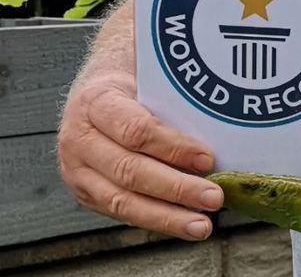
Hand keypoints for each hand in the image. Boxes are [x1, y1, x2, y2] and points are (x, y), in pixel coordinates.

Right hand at [56, 66, 223, 240]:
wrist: (92, 93)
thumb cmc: (130, 82)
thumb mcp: (146, 75)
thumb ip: (173, 97)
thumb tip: (223, 120)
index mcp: (95, 102)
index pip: (136, 130)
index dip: (173, 147)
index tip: (208, 158)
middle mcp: (78, 139)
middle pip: (129, 171)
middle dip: (176, 188)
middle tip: (214, 197)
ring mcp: (76, 171)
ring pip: (122, 201)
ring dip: (167, 216)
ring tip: (201, 225)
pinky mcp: (85, 193)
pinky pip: (122, 212)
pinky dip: (156, 220)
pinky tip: (183, 222)